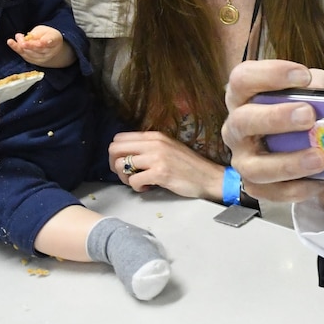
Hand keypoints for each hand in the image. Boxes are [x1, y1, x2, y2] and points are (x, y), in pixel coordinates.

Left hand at [7, 25, 75, 67]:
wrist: (51, 49)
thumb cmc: (46, 36)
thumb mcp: (44, 30)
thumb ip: (36, 33)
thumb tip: (24, 37)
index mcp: (55, 40)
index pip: (50, 41)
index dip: (45, 42)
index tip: (40, 42)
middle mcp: (51, 51)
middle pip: (39, 48)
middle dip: (29, 44)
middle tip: (20, 38)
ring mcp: (44, 58)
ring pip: (30, 53)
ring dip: (20, 46)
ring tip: (12, 40)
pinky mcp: (36, 62)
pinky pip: (25, 56)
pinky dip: (17, 49)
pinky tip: (11, 43)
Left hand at [108, 131, 225, 199]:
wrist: (209, 177)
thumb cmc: (189, 166)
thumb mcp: (168, 148)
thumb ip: (149, 147)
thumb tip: (127, 154)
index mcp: (155, 136)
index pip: (119, 138)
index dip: (117, 153)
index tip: (125, 163)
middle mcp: (154, 143)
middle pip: (114, 149)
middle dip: (115, 164)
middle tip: (127, 174)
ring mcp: (157, 158)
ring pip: (121, 165)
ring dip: (125, 177)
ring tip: (138, 181)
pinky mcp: (160, 173)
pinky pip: (134, 180)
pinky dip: (137, 187)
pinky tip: (148, 187)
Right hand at [222, 60, 323, 215]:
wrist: (318, 154)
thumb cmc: (307, 116)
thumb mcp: (316, 94)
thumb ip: (320, 87)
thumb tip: (323, 89)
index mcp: (245, 97)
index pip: (242, 78)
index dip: (269, 74)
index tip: (303, 75)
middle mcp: (237, 127)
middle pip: (243, 120)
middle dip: (276, 118)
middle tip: (309, 115)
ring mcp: (243, 159)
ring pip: (256, 166)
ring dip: (289, 162)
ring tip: (320, 157)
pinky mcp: (256, 186)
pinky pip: (274, 192)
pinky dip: (300, 187)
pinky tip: (320, 180)